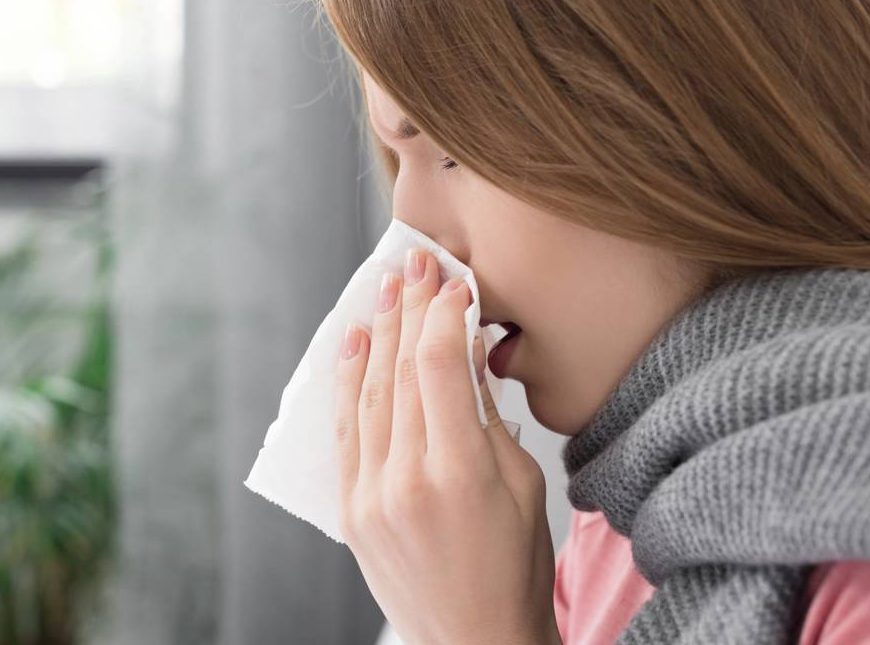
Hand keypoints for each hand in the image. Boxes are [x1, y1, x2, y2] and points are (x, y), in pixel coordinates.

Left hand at [334, 248, 559, 644]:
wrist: (473, 642)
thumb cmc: (515, 569)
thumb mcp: (524, 487)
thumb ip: (488, 417)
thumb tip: (466, 349)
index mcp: (461, 474)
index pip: (441, 367)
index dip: (444, 314)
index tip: (454, 282)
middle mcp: (406, 481)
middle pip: (402, 371)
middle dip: (409, 309)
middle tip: (416, 263)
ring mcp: (370, 496)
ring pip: (368, 393)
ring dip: (376, 333)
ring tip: (385, 287)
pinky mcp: (351, 508)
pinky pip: (345, 430)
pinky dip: (348, 380)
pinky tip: (353, 341)